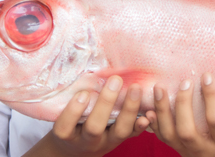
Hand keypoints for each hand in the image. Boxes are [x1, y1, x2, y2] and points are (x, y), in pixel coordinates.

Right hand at [31, 76, 149, 156]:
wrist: (80, 146)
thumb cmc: (71, 122)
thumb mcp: (64, 113)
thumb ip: (71, 96)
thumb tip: (83, 67)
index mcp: (69, 134)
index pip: (65, 127)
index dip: (73, 112)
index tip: (82, 94)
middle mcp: (87, 141)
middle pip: (94, 128)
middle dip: (105, 103)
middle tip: (115, 80)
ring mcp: (107, 142)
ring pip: (120, 131)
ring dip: (129, 109)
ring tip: (135, 88)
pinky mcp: (122, 141)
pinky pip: (133, 134)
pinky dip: (142, 123)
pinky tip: (150, 111)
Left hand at [145, 73, 214, 156]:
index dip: (211, 97)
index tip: (207, 76)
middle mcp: (206, 151)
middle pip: (187, 130)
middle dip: (182, 104)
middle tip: (185, 82)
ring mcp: (190, 154)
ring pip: (170, 135)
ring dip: (162, 110)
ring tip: (159, 88)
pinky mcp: (179, 153)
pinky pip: (163, 139)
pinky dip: (155, 123)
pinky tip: (150, 108)